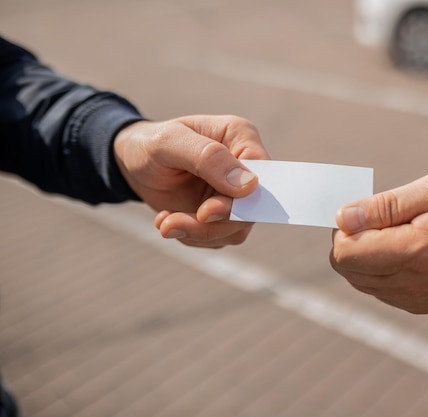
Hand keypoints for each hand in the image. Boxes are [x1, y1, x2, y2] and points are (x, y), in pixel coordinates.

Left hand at [113, 115, 269, 247]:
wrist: (132, 163)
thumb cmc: (151, 143)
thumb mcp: (169, 142)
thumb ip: (208, 158)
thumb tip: (249, 186)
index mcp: (241, 138)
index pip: (262, 172)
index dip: (242, 198)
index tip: (206, 211)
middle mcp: (245, 167)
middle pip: (251, 208)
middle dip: (214, 223)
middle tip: (173, 225)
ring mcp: (235, 195)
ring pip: (236, 229)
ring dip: (199, 233)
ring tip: (165, 223)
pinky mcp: (222, 217)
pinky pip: (218, 238)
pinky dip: (191, 236)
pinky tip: (167, 220)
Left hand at [330, 170, 427, 313]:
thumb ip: (386, 205)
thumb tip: (343, 217)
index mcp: (415, 251)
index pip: (345, 252)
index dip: (345, 228)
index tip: (366, 211)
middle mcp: (410, 283)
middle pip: (346, 268)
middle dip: (351, 241)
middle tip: (380, 220)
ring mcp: (413, 298)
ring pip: (358, 280)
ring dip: (365, 255)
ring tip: (396, 234)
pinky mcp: (417, 305)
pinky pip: (378, 289)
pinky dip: (379, 269)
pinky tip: (404, 251)